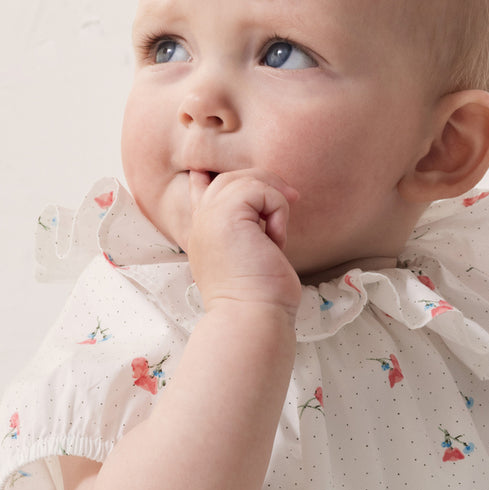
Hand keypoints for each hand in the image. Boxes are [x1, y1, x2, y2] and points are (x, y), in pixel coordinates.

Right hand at [185, 168, 302, 319]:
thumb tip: (267, 225)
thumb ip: (248, 238)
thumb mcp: (249, 262)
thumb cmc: (257, 300)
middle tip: (290, 199)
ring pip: (244, 180)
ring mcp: (210, 218)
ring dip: (272, 200)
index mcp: (204, 237)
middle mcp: (202, 224)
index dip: (204, 179)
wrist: (250, 317)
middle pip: (227, 180)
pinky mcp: (227, 214)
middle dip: (262, 184)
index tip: (203, 172)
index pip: (199, 195)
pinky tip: (276, 239)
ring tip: (278, 232)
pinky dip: (277, 210)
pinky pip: (260, 190)